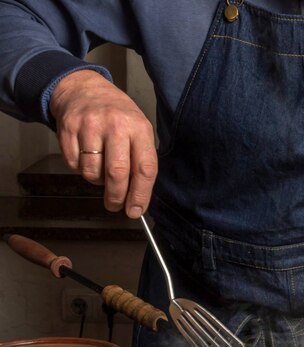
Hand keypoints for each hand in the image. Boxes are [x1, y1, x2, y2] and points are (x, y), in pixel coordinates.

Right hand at [49, 70, 157, 217]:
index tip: (135, 211)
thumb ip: (140, 160)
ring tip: (100, 169)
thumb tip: (137, 198)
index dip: (140, 194)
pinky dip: (80, 169)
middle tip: (114, 206)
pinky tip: (86, 156)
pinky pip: (74, 165)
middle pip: (117, 173)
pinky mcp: (68, 129)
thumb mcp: (138, 130)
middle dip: (116, 197)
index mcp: (139, 128)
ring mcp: (90, 126)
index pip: (145, 168)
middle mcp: (115, 125)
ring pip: (92, 172)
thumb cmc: (117, 116)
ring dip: (97, 181)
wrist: (84, 88)